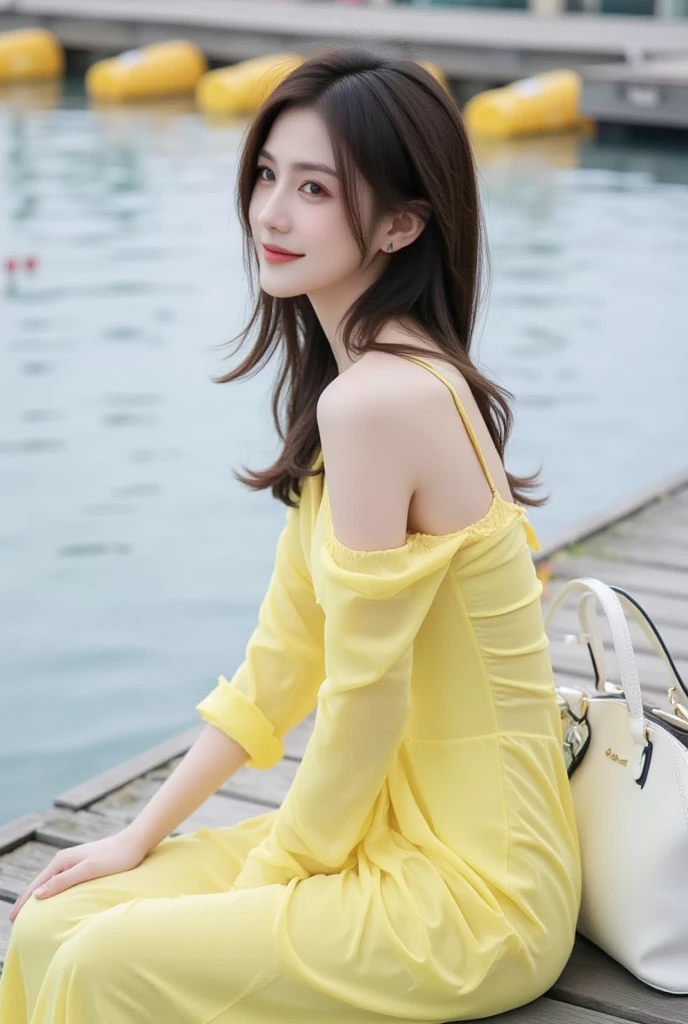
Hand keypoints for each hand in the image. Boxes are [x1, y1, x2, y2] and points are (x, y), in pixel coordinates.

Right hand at [8, 829, 147, 923]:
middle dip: (26, 900)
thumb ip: (63, 882)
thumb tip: (37, 895)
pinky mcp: (84, 865)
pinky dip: (53, 892)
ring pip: (50, 882)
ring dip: (39, 897)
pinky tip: (55, 900)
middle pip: (40, 883)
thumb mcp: (88, 871)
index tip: (11, 919)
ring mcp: (74, 862)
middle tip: (14, 920)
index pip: (36, 885)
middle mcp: (65, 860)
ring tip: (30, 913)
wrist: (135, 843)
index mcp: (62, 861)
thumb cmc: (115, 858)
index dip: (23, 902)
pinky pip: (62, 882)